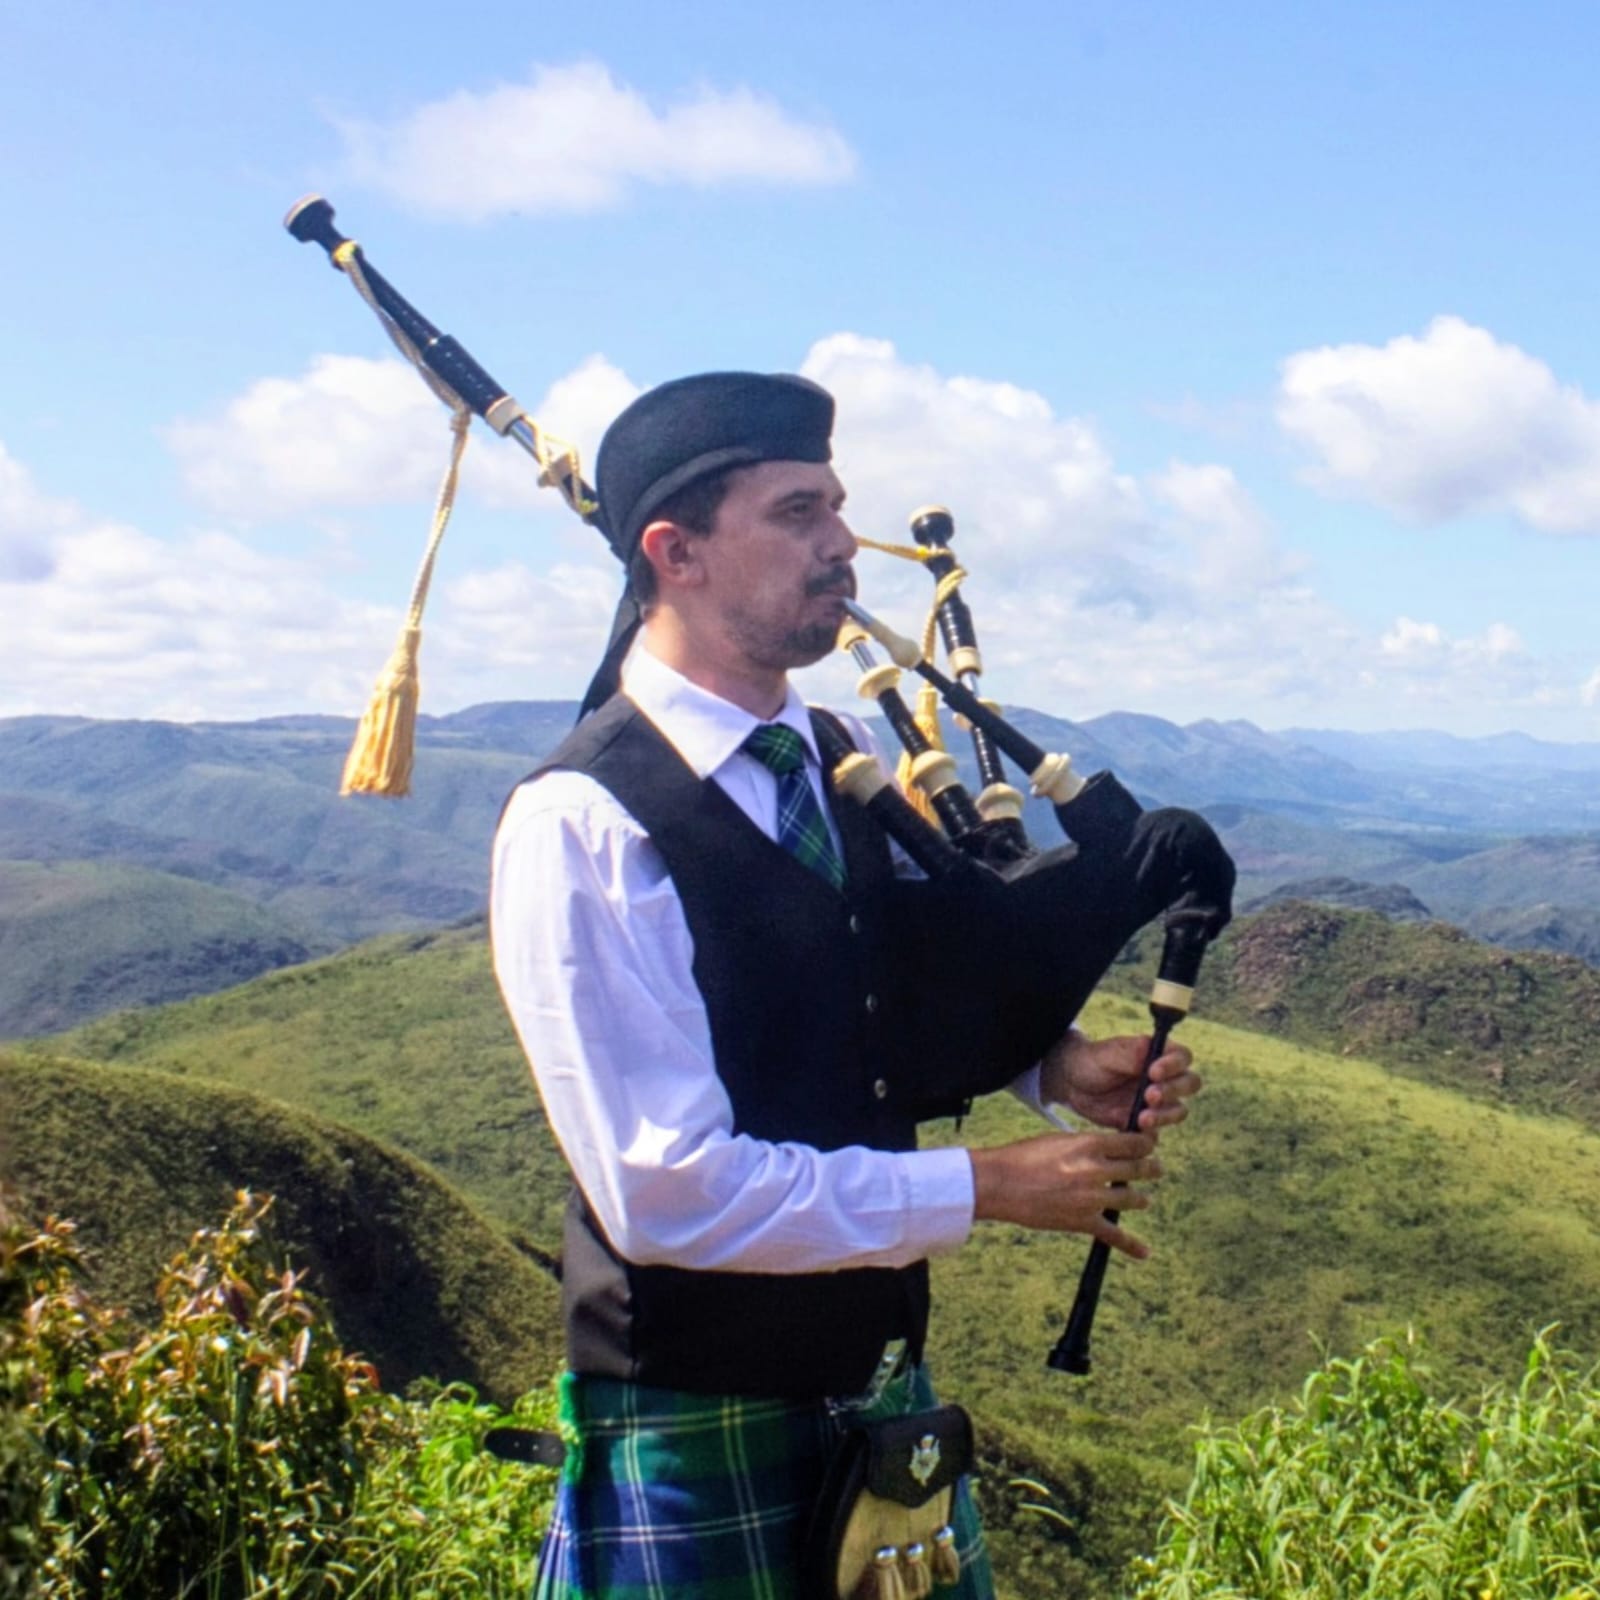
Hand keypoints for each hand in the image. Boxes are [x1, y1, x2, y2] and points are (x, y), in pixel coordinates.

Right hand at [968, 1130, 1161, 1256]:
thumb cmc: (1023, 1157)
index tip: (1150, 1146)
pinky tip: (1145, 1252)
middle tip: (1156, 1169)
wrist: (999, 1183)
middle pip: (1137, 1169)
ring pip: (1130, 1199)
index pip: (1131, 1143)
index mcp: (1088, 1144)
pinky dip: (1131, 1245)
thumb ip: (1086, 1144)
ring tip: (1143, 1200)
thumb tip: (1108, 1149)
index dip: (1146, 1145)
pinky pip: (1113, 1235)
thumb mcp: (1058, 1140)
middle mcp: (1094, 1169)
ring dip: (1140, 1199)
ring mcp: (1090, 1198)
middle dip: (1150, 1169)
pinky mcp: (1082, 1221)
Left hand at [1040, 1030, 1201, 1133]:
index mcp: (1160, 1055)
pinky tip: (1136, 1131)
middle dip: (1173, 1091)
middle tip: (1150, 1095)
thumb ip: (1130, 1053)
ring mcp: (1158, 1102)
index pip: (1183, 1058)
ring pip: (1178, 1111)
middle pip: (1189, 1084)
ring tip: (1142, 1118)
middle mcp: (1165, 1078)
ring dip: (1164, 1115)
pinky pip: (1157, 1131)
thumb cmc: (1093, 1060)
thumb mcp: (1107, 1053)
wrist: (1072, 1083)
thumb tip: (1150, 1047)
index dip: (1174, 1066)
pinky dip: (1149, 1133)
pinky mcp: (1146, 1122)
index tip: (1154, 1072)